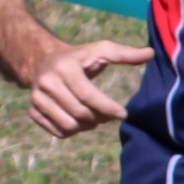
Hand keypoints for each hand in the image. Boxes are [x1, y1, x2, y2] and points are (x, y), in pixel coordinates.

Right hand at [24, 35, 150, 139]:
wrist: (44, 60)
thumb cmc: (80, 57)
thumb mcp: (101, 50)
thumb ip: (125, 54)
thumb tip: (151, 53)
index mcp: (64, 67)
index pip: (88, 95)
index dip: (108, 108)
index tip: (123, 113)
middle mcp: (46, 82)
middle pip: (80, 113)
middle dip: (99, 118)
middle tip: (109, 115)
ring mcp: (36, 98)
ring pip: (69, 126)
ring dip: (88, 126)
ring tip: (95, 117)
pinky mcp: (33, 111)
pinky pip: (59, 132)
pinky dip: (74, 131)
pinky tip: (80, 120)